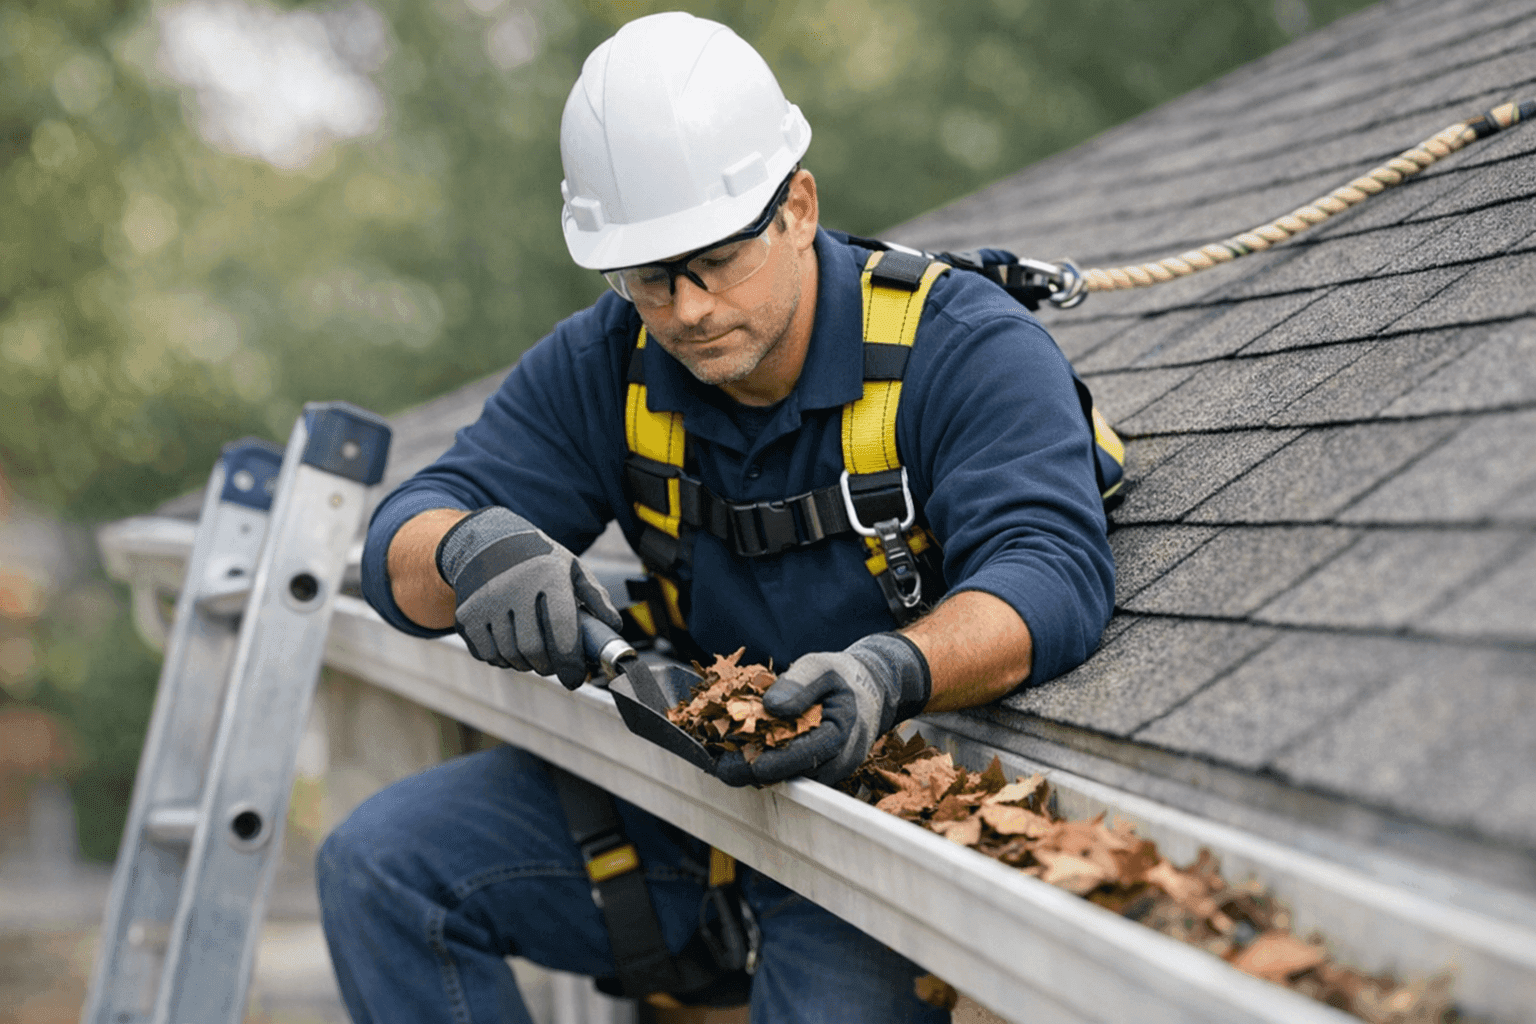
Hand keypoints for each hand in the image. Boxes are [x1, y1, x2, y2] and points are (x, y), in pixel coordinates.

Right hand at [435, 507, 621, 688]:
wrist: (487, 541)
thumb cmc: (538, 561)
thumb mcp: (571, 568)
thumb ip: (595, 597)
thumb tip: (613, 628)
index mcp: (547, 576)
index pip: (561, 629)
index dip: (570, 662)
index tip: (576, 678)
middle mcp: (514, 588)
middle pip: (533, 649)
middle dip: (548, 666)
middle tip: (554, 666)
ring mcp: (486, 602)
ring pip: (509, 656)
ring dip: (525, 664)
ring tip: (534, 653)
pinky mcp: (466, 615)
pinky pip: (487, 654)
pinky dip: (502, 660)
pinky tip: (510, 645)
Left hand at [713, 633, 930, 786]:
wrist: (868, 689)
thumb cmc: (842, 676)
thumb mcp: (821, 665)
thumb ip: (799, 682)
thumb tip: (772, 706)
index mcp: (844, 729)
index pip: (811, 754)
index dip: (778, 762)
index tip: (750, 763)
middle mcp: (841, 757)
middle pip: (797, 774)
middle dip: (758, 771)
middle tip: (722, 766)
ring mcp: (833, 769)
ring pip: (792, 778)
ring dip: (759, 770)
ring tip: (725, 759)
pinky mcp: (821, 771)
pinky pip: (793, 774)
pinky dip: (769, 765)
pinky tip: (743, 754)